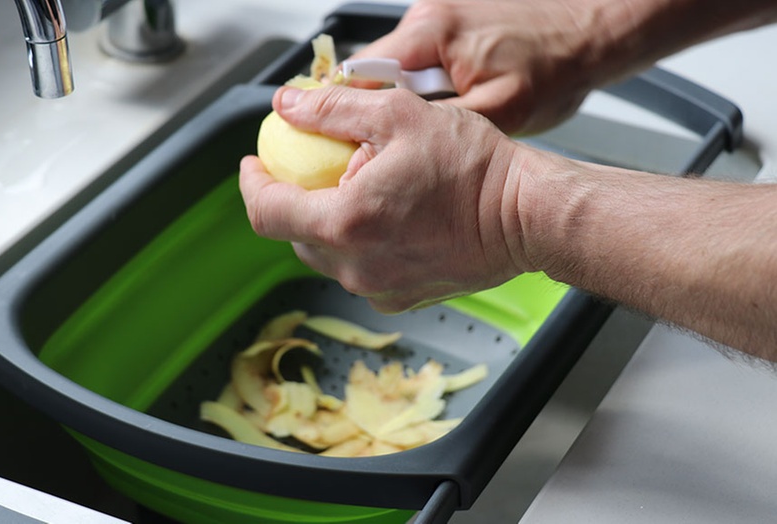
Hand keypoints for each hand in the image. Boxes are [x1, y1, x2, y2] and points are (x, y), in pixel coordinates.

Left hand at [239, 85, 530, 312]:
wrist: (526, 216)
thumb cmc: (474, 169)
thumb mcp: (397, 115)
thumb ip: (332, 110)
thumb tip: (288, 107)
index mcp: (346, 224)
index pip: (266, 212)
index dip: (251, 185)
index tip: (254, 165)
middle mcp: (356, 267)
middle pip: (295, 234)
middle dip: (293, 200)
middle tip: (311, 168)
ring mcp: (377, 289)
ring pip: (327, 254)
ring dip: (328, 222)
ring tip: (358, 189)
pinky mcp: (399, 299)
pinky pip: (359, 270)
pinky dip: (358, 244)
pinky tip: (386, 217)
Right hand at [350, 0, 602, 134]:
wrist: (592, 32)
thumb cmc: (556, 65)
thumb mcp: (498, 112)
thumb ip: (439, 127)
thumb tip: (396, 150)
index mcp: (430, 33)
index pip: (359, 76)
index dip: (346, 115)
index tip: (342, 145)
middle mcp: (427, 17)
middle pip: (373, 73)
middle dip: (379, 112)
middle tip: (396, 145)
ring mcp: (438, 16)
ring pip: (397, 70)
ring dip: (406, 101)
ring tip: (439, 122)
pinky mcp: (451, 23)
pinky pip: (420, 61)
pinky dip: (426, 86)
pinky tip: (453, 102)